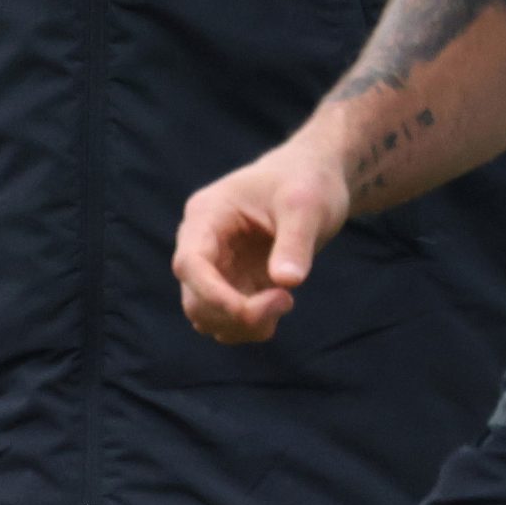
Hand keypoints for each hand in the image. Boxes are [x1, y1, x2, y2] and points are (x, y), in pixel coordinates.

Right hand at [172, 138, 349, 344]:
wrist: (315, 178)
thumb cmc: (307, 180)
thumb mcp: (306, 205)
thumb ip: (295, 242)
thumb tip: (287, 283)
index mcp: (207, 214)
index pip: (190, 264)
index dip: (212, 296)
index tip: (250, 311)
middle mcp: (202, 242)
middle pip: (195, 298)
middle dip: (235, 314)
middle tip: (285, 301)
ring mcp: (217, 265)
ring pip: (208, 316)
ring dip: (242, 326)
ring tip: (285, 302)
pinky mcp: (234, 282)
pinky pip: (229, 319)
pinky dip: (251, 326)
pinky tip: (281, 303)